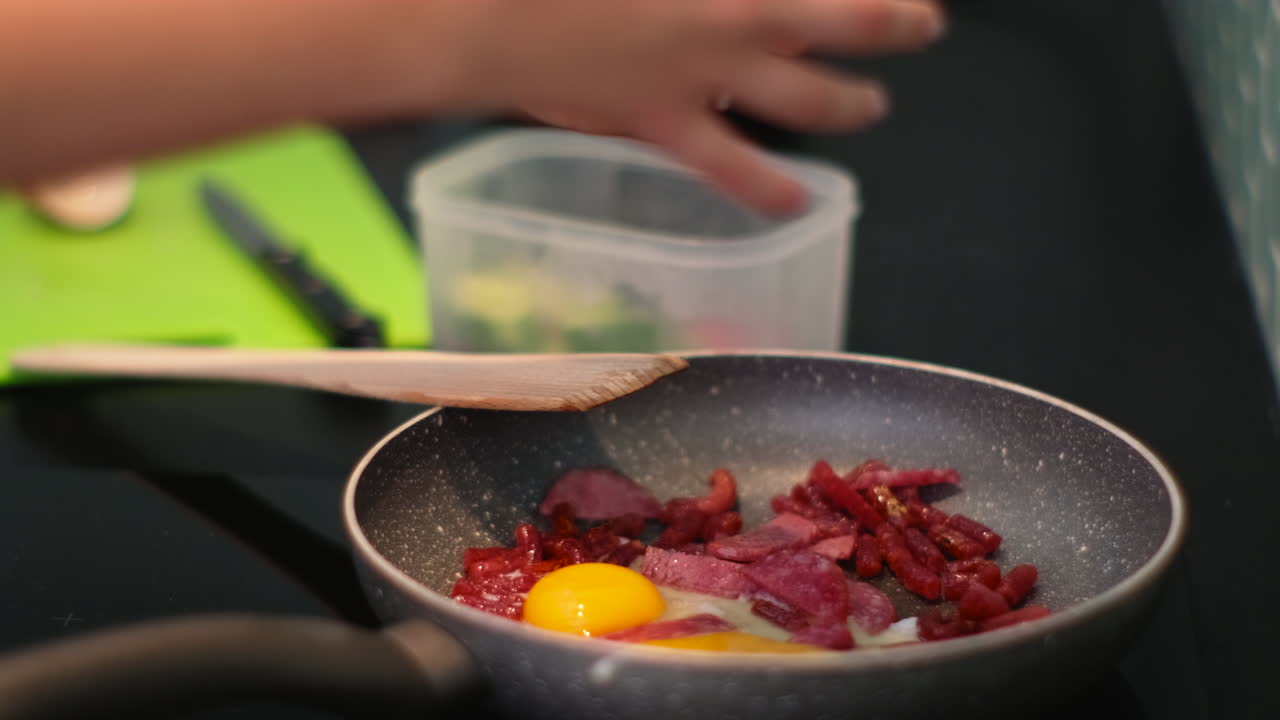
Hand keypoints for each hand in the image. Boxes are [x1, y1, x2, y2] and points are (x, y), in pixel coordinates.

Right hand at [454, 0, 945, 214]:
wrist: (491, 16)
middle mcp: (734, 14)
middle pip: (847, 20)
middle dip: (897, 24)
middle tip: (923, 26)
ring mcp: (706, 72)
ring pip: (809, 99)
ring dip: (852, 104)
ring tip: (872, 107)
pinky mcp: (668, 122)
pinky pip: (734, 167)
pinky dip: (770, 188)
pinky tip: (798, 201)